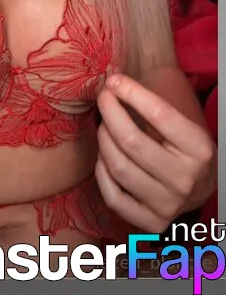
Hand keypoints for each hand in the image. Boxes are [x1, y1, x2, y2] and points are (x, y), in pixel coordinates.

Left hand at [95, 73, 215, 232]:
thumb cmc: (184, 147)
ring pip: (119, 167)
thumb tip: (115, 81)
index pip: (160, 115)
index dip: (133, 93)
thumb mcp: (183, 122)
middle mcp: (185, 179)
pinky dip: (102, 172)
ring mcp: (168, 205)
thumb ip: (153, 103)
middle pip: (132, 141)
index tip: (114, 80)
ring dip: (103, 139)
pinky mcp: (151, 223)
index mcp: (199, 149)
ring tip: (103, 125)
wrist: (201, 189)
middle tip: (103, 98)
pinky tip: (104, 157)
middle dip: (110, 112)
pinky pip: (113, 196)